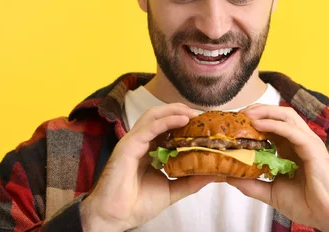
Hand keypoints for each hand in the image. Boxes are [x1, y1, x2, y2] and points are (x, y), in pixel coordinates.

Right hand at [80, 103, 214, 231]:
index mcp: (149, 149)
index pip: (167, 127)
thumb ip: (191, 180)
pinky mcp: (128, 146)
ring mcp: (133, 142)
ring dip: (175, 111)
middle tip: (201, 115)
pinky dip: (166, 121)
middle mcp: (141, 142)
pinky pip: (149, 128)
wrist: (115, 218)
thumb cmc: (137, 204)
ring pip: (154, 116)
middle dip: (181, 110)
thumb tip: (214, 173)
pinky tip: (183, 120)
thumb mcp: (172, 189)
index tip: (205, 123)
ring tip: (194, 114)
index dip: (185, 121)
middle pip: (160, 116)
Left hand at [226, 105, 328, 231]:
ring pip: (286, 116)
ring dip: (265, 111)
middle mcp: (299, 141)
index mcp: (290, 148)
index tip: (234, 124)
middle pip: (278, 115)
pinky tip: (259, 124)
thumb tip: (229, 177)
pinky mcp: (312, 147)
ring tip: (246, 114)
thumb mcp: (271, 192)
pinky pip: (291, 130)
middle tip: (238, 115)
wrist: (327, 216)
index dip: (254, 120)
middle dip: (257, 110)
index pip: (272, 125)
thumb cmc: (306, 204)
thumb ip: (251, 183)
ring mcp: (307, 142)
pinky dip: (274, 124)